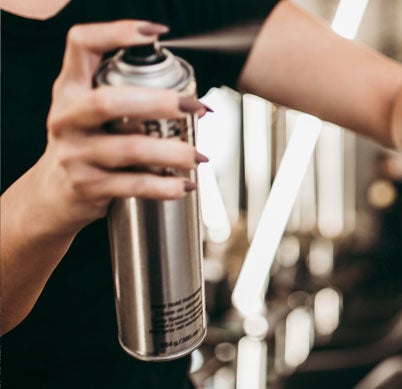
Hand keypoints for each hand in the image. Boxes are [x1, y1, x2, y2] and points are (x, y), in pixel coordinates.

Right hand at [25, 20, 206, 234]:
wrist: (53, 192)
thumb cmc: (86, 142)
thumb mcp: (91, 110)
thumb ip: (128, 94)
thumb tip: (193, 99)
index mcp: (71, 89)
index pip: (82, 45)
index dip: (116, 33)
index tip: (152, 33)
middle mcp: (68, 117)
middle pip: (109, 101)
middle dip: (159, 102)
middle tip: (193, 107)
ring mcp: (75, 153)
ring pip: (130, 148)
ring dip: (173, 152)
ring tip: (197, 156)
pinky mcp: (87, 185)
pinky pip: (133, 184)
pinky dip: (165, 185)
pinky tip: (183, 184)